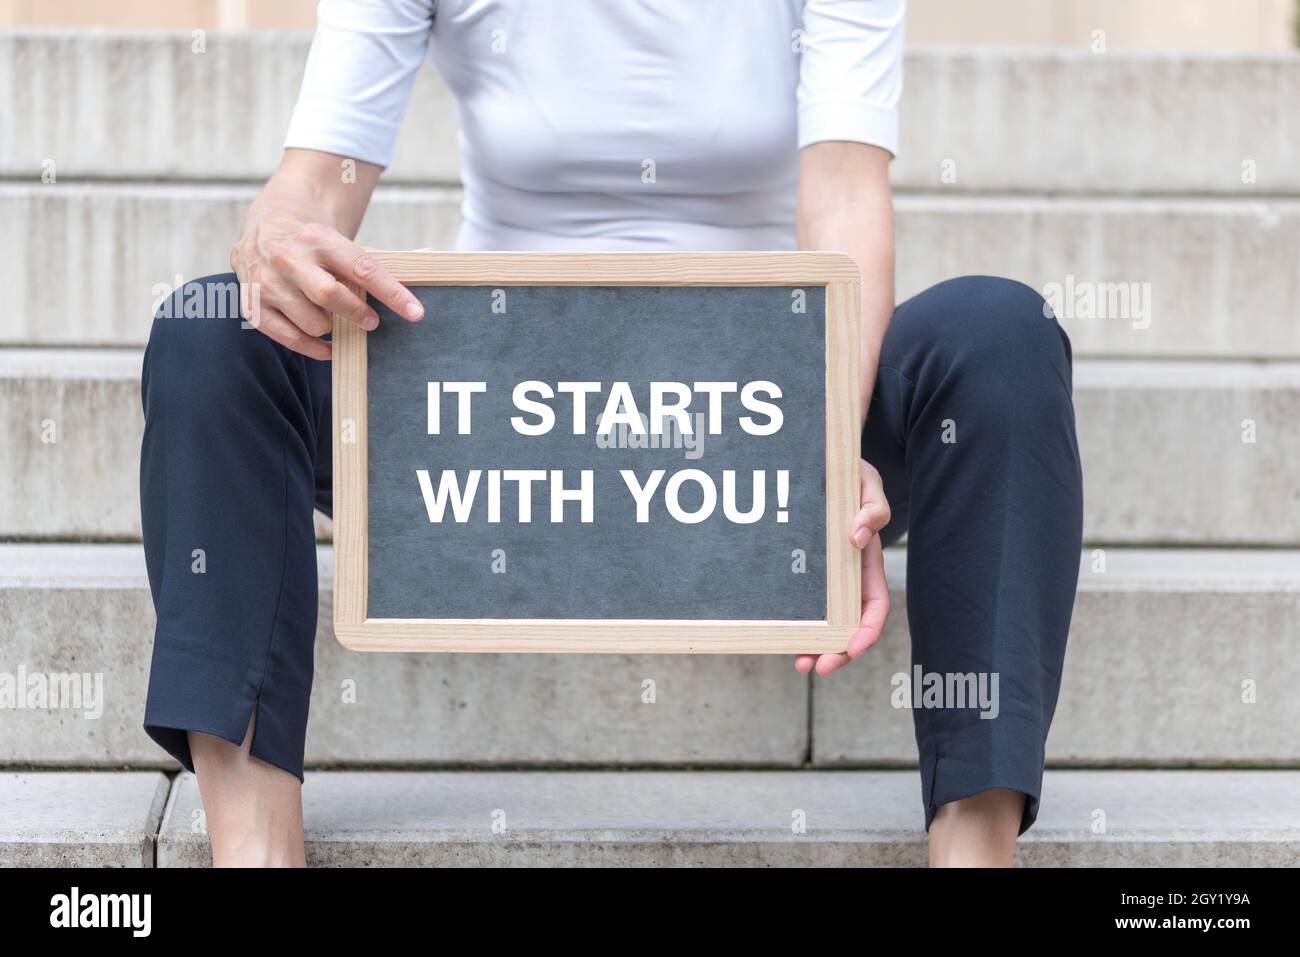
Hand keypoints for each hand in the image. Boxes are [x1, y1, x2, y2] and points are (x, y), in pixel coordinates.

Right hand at [229, 213, 423, 359]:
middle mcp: (289, 259)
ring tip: (339, 323)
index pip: (362, 268)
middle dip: (357, 314)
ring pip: (313, 322)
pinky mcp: (254, 306)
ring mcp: (267, 284)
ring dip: (333, 330)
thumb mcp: (335, 242)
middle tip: (371, 322)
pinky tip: (328, 346)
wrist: (263, 231)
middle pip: (330, 295)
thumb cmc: (312, 244)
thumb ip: (363, 267)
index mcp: (317, 239)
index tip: (415, 313)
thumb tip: (406, 301)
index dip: (391, 293)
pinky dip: (314, 348)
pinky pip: (290, 339)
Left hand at [795, 459, 890, 675]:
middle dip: (839, 650)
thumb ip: (872, 508)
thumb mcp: (866, 483)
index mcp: (866, 561)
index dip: (867, 630)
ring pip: (824, 622)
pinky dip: (795, 625)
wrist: (821, 463)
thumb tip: (856, 538)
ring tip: (800, 663)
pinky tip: (781, 637)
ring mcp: (824, 577)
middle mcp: (847, 576)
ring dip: (815, 646)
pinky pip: (800, 606)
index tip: (853, 647)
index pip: (874, 605)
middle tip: (818, 667)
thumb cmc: (849, 475)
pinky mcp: (801, 573)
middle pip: (849, 624)